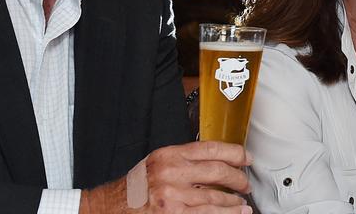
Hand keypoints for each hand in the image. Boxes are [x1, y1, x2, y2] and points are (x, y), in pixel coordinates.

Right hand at [80, 140, 251, 212]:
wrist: (110, 208)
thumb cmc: (135, 188)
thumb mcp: (157, 163)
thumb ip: (184, 159)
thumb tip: (216, 161)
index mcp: (169, 155)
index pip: (211, 148)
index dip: (235, 152)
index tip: (246, 158)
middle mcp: (172, 172)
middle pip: (218, 171)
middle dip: (238, 178)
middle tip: (245, 183)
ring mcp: (173, 196)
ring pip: (216, 196)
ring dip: (234, 200)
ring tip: (242, 201)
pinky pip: (208, 213)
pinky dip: (226, 213)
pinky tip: (236, 212)